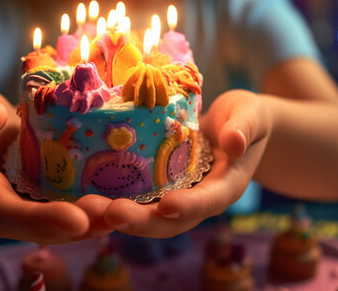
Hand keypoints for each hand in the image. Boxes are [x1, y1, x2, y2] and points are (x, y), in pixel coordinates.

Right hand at [0, 81, 112, 243]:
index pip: (3, 214)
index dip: (38, 220)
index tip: (76, 219)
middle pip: (37, 228)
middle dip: (77, 227)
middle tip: (113, 216)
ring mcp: (21, 202)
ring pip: (57, 224)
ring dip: (93, 222)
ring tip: (126, 212)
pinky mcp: (40, 193)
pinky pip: (66, 205)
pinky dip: (94, 206)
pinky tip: (123, 199)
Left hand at [102, 89, 271, 237]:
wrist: (235, 125)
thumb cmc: (246, 118)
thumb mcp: (251, 115)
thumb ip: (245, 127)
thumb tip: (235, 142)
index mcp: (226, 186)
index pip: (209, 201)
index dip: (189, 206)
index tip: (167, 205)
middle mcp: (199, 198)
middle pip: (171, 220)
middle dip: (141, 221)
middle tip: (110, 213)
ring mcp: (178, 194)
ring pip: (148, 214)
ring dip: (119, 216)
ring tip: (88, 209)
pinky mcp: (160, 186)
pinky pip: (138, 198)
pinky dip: (114, 200)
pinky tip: (86, 194)